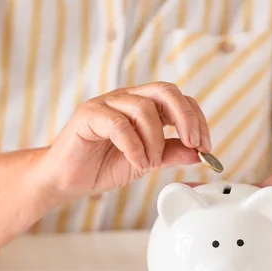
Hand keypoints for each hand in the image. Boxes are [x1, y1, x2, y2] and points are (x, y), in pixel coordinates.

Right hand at [35, 82, 210, 203]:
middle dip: (185, 117)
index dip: (197, 120)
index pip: (179, 100)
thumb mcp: (147, 162)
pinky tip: (137, 163)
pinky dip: (134, 146)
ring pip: (143, 107)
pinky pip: (118, 124)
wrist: (65, 180)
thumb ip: (171, 154)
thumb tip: (200, 153)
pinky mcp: (89, 115)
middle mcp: (127, 99)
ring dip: (155, 141)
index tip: (205, 147)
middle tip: (192, 143)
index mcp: (144, 107)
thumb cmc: (101, 167)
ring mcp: (107, 104)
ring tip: (150, 164)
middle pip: (165, 91)